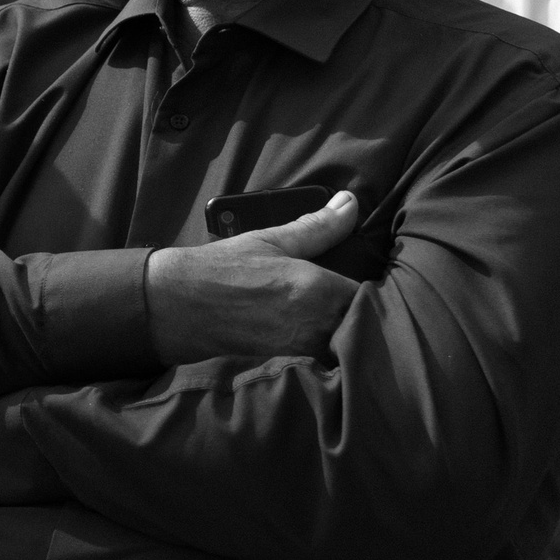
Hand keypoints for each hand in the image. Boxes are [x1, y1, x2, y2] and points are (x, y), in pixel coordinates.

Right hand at [145, 190, 362, 365]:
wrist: (180, 306)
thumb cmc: (224, 269)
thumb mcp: (270, 239)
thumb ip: (318, 225)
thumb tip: (350, 202)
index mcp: (319, 288)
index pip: (373, 295)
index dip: (379, 291)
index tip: (379, 281)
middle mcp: (319, 321)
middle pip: (367, 322)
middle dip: (370, 313)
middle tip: (370, 301)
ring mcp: (306, 344)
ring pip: (350, 341)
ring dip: (352, 329)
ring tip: (346, 315)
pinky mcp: (294, 358)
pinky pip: (330, 353)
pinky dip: (334, 343)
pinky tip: (324, 330)